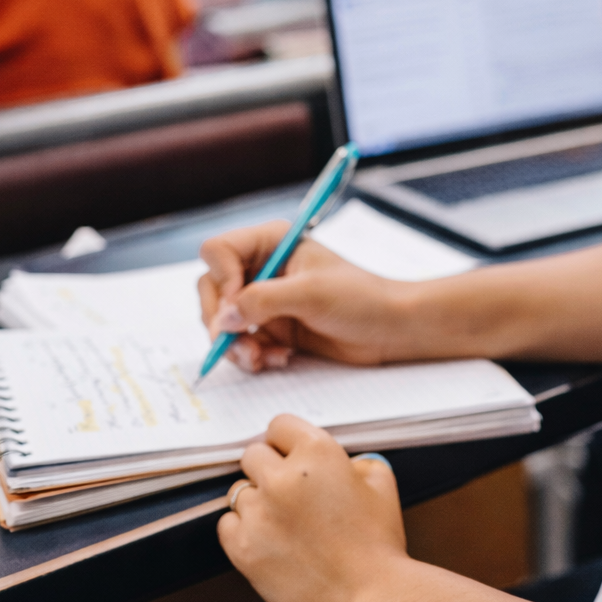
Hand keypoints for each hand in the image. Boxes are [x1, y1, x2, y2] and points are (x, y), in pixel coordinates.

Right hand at [197, 221, 421, 371]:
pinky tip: (278, 359)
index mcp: (272, 242)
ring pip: (222, 321)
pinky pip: (241, 342)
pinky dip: (252, 355)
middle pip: (212, 289)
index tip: (237, 306)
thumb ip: (262, 301)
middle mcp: (262, 267)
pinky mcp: (272, 326)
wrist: (389, 329)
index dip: (221, 280)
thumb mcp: (311, 294)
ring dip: (236, 344)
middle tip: (241, 345)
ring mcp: (265, 298)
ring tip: (261, 359)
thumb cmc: (360, 298)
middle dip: (221, 322)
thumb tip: (223, 318)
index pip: (218, 251)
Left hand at [218, 415, 407, 601]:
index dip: (286, 441)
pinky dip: (243, 529)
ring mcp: (259, 512)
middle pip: (253, 454)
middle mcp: (282, 476)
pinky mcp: (243, 547)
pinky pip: (227, 523)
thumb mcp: (380, 483)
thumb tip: (331, 462)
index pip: (279, 425)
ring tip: (284, 523)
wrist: (369, 599)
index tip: (289, 455)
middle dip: (269, 468)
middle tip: (287, 492)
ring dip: (258, 501)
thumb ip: (353, 460)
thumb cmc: (379, 542)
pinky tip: (268, 540)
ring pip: (240, 491)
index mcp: (317, 452)